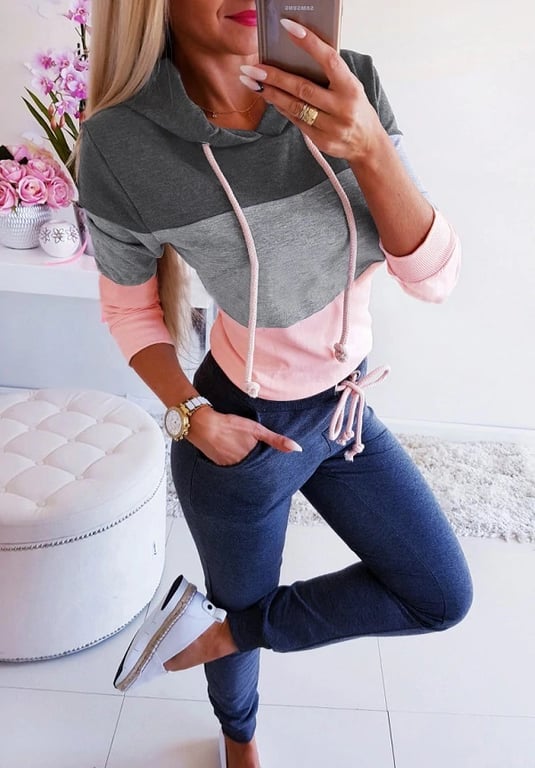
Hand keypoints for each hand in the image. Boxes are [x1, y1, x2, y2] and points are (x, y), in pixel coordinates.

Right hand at [186, 406, 301, 466]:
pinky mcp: (220, 467)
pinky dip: (236, 467)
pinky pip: (232, 470)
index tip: (277, 471)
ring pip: (244, 471)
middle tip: (264, 469)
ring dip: (248, 469)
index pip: (266, 467)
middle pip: (255, 471)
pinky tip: (236, 459)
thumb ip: (276, 440)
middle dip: (260, 470)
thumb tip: (297, 449)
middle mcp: (242, 467)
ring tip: (250, 463)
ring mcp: (230, 468)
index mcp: (252, 459)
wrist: (203, 426)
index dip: (271, 467)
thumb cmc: (230, 425)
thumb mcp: (256, 429)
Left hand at [240, 19, 383, 163]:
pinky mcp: (322, 141)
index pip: (329, 60)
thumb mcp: (350, 87)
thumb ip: (330, 74)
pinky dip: (282, 108)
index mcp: (351, 87)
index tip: (288, 28)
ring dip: (272, 94)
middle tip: (253, 69)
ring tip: (253, 83)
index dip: (309, 43)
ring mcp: (332, 127)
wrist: (367, 143)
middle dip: (275, 77)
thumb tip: (298, 56)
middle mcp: (342, 107)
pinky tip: (270, 97)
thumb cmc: (355, 108)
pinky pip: (297, 122)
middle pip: (302, 89)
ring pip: (295, 107)